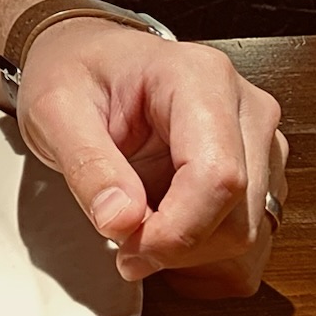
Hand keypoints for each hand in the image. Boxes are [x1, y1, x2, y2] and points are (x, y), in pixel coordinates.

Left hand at [16, 19, 285, 297]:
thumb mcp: (55, 109)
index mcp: (199, 78)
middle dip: (176, 246)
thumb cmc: (76, 71)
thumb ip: (86, 164)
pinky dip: (204, 253)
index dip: (177, 229)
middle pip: (238, 212)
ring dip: (190, 254)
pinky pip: (250, 236)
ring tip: (135, 232)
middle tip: (120, 243)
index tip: (128, 248)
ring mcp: (259, 141)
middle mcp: (244, 107)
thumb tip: (121, 222)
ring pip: (248, 232)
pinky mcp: (260, 171)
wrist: (89, 60)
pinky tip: (162, 233)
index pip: (217, 175)